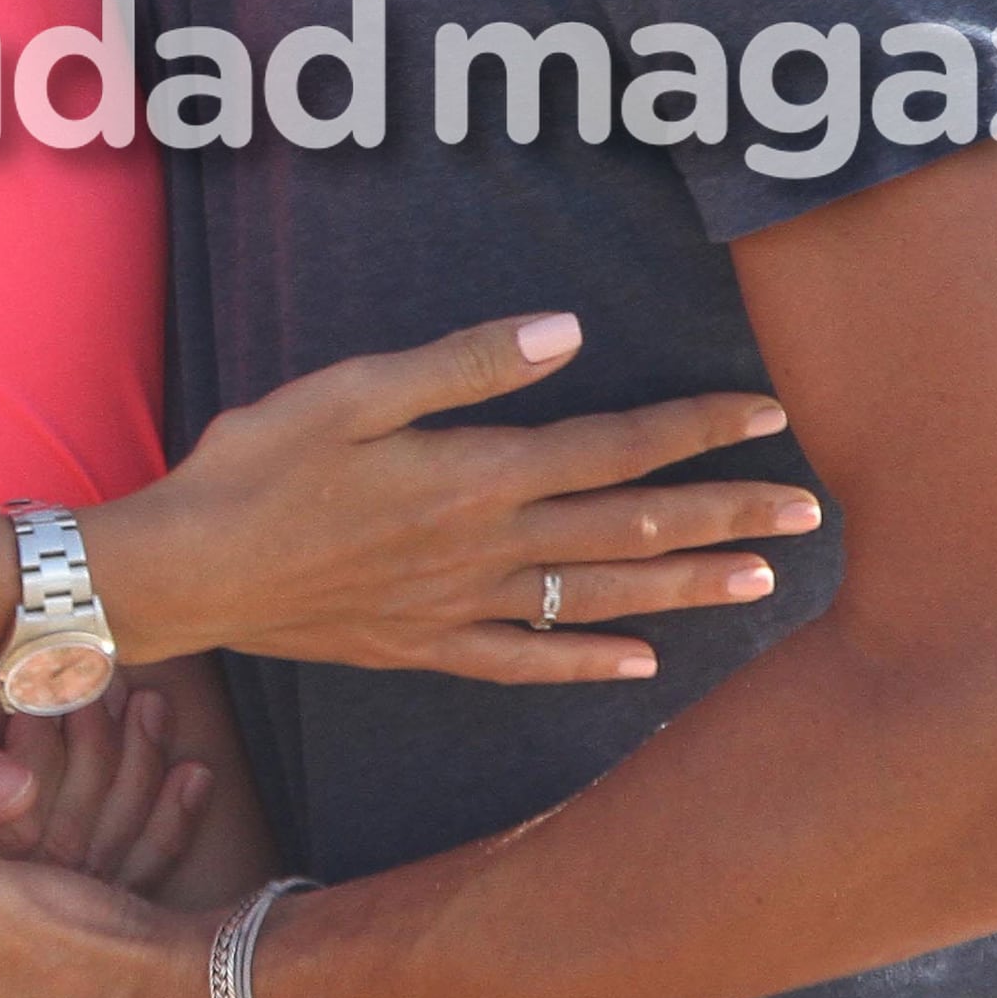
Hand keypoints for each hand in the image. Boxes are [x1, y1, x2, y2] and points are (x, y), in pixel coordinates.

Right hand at [0, 684, 215, 895]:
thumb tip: (16, 766)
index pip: (36, 774)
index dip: (54, 716)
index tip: (63, 666)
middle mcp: (33, 889)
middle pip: (88, 798)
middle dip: (104, 731)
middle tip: (115, 676)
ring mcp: (68, 912)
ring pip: (123, 827)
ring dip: (142, 759)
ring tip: (153, 706)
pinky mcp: (92, 928)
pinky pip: (148, 870)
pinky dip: (175, 819)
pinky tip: (195, 773)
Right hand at [99, 311, 819, 680]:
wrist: (185, 574)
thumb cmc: (257, 466)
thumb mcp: (351, 388)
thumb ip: (464, 364)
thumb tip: (566, 333)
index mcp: (477, 474)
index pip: (617, 448)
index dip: (698, 430)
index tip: (770, 416)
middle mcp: (486, 547)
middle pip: (632, 529)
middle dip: (726, 514)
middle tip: (811, 510)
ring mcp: (461, 606)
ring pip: (599, 598)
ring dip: (686, 589)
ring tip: (763, 580)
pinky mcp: (426, 646)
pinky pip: (528, 658)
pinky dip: (591, 660)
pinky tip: (643, 665)